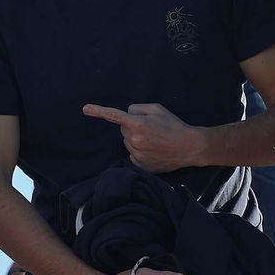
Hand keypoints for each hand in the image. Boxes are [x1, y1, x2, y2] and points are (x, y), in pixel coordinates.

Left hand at [85, 103, 206, 172]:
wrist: (189, 147)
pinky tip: (153, 150)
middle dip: (132, 127)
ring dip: (136, 140)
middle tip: (150, 129)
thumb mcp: (157, 109)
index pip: (114, 116)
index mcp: (138, 124)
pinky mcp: (140, 165)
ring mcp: (137, 155)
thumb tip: (127, 114)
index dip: (99, 111)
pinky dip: (140, 151)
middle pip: (123, 130)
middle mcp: (134, 140)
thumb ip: (138, 108)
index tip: (85, 108)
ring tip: (154, 140)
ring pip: (128, 142)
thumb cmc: (173, 125)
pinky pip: (133, 154)